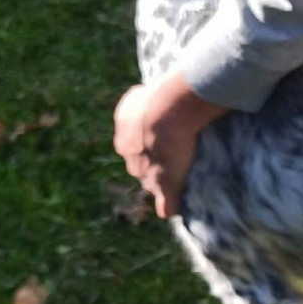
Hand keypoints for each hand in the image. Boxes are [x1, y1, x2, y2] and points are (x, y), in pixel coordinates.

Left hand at [112, 71, 228, 218]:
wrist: (165, 112)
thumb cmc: (156, 98)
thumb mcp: (137, 94)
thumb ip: (138, 99)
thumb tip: (142, 95)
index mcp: (122, 136)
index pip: (133, 146)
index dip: (148, 145)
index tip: (162, 140)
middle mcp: (129, 156)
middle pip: (140, 166)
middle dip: (153, 164)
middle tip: (173, 157)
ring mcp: (146, 174)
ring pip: (151, 183)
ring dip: (162, 183)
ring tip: (180, 179)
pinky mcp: (163, 186)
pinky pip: (166, 205)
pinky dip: (170, 207)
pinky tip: (175, 209)